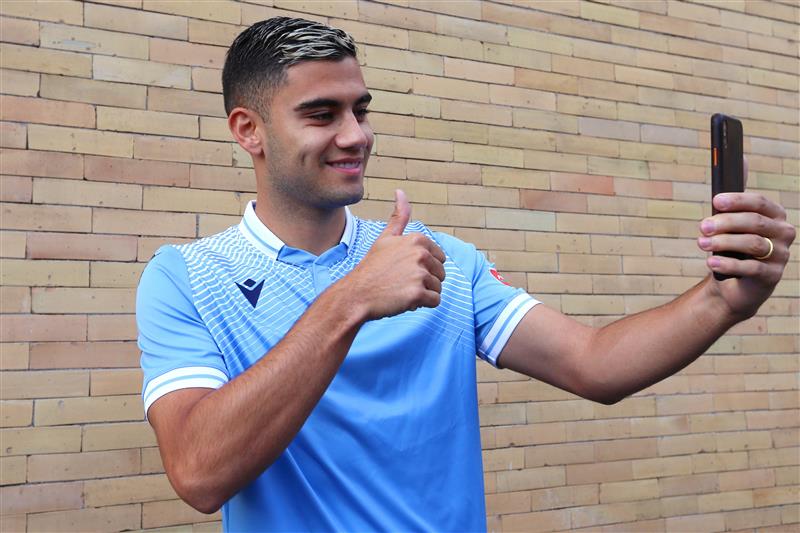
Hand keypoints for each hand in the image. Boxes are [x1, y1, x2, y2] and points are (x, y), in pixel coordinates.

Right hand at [345, 189, 445, 319]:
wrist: (356, 294)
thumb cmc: (372, 268)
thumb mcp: (385, 238)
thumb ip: (399, 216)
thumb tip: (400, 191)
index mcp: (417, 239)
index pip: (439, 258)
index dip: (423, 267)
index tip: (403, 269)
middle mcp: (421, 254)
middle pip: (440, 273)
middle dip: (425, 281)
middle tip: (401, 281)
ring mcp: (419, 274)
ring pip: (438, 288)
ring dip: (423, 293)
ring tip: (401, 290)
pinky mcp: (418, 293)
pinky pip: (435, 301)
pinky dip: (422, 304)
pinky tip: (404, 300)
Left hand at [697, 157, 795, 318]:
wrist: (734, 285)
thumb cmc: (733, 248)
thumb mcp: (732, 222)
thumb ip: (736, 197)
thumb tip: (740, 159)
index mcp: (775, 215)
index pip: (759, 203)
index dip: (737, 200)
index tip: (715, 201)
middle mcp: (783, 233)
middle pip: (755, 223)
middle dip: (725, 223)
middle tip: (702, 226)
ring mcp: (781, 255)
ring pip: (753, 244)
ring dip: (724, 242)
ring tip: (702, 244)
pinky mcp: (772, 276)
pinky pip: (752, 268)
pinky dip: (729, 263)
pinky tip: (711, 262)